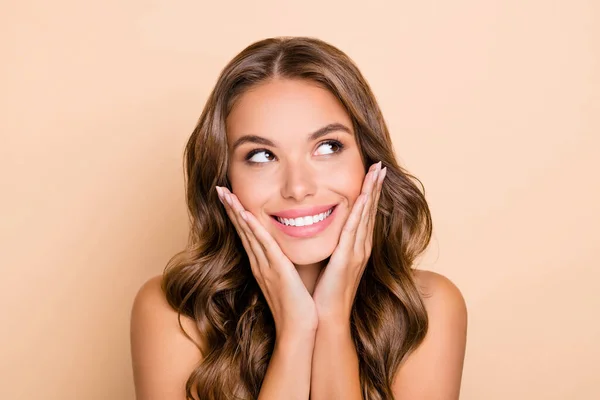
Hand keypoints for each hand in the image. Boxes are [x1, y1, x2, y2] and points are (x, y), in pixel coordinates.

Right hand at [216, 186, 318, 337]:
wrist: (299, 329)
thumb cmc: (297, 307)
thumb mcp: (288, 280)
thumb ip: (284, 266)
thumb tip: (286, 254)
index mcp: (263, 264)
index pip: (248, 234)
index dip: (238, 215)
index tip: (230, 198)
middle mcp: (259, 263)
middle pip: (242, 230)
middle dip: (231, 208)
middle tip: (220, 188)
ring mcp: (265, 266)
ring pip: (248, 233)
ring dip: (236, 212)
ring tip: (225, 194)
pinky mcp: (276, 269)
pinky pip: (263, 244)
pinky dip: (253, 228)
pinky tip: (245, 214)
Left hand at [311, 161, 386, 322]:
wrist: (327, 316)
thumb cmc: (325, 292)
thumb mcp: (331, 264)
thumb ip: (332, 247)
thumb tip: (322, 230)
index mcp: (356, 248)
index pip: (364, 214)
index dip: (369, 193)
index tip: (372, 174)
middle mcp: (360, 248)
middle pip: (370, 210)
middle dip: (375, 186)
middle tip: (380, 165)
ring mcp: (357, 252)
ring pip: (365, 215)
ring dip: (371, 192)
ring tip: (377, 172)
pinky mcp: (348, 259)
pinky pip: (354, 229)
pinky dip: (360, 211)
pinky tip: (363, 196)